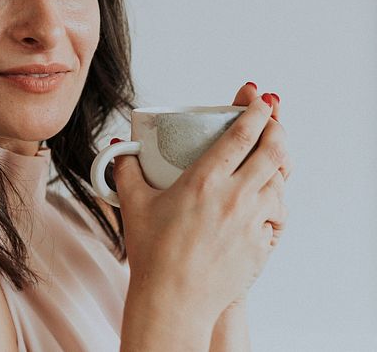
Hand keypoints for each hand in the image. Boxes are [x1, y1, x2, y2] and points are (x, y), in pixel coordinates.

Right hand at [113, 83, 290, 320]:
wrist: (173, 299)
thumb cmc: (152, 253)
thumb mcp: (133, 204)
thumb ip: (125, 170)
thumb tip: (121, 148)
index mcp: (203, 181)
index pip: (241, 136)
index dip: (255, 113)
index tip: (260, 101)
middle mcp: (233, 198)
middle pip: (273, 153)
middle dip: (277, 130)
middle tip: (272, 122)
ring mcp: (251, 222)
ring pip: (279, 184)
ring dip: (277, 167)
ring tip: (268, 160)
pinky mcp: (260, 244)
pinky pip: (277, 216)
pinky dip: (275, 202)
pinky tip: (264, 200)